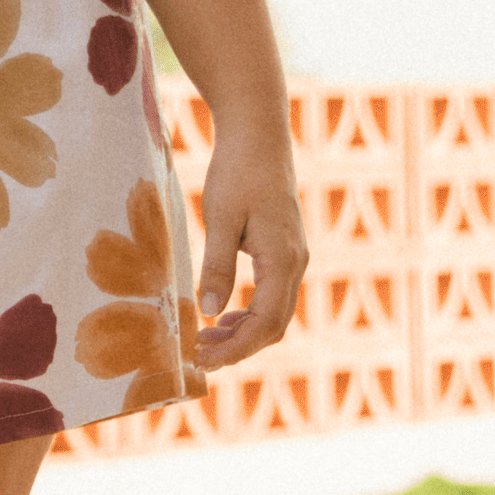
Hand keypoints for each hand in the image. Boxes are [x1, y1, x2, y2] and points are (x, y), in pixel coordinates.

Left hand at [190, 118, 308, 371]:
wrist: (258, 133)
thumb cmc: (238, 170)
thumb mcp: (221, 217)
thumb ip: (217, 265)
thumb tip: (210, 312)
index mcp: (282, 261)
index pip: (264, 325)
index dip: (235, 349)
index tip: (202, 361)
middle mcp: (295, 264)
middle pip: (274, 326)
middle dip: (238, 346)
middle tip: (199, 356)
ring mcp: (293, 256)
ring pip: (274, 312)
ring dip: (243, 331)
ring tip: (206, 339)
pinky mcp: (283, 247)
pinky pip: (272, 293)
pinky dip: (249, 310)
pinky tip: (223, 312)